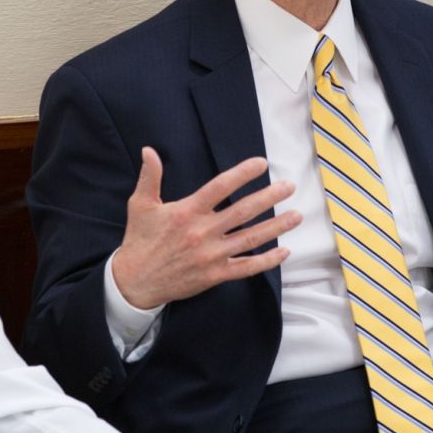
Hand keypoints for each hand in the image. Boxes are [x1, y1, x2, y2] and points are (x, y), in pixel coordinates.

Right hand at [110, 148, 301, 310]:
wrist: (135, 282)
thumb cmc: (139, 240)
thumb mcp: (140, 205)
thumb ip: (149, 177)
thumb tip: (149, 150)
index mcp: (187, 211)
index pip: (220, 187)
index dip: (242, 173)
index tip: (261, 164)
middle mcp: (202, 232)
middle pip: (243, 211)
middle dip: (269, 197)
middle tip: (289, 187)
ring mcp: (211, 255)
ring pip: (250, 238)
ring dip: (276, 226)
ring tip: (296, 215)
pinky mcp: (215, 275)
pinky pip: (246, 267)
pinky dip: (267, 260)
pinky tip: (284, 251)